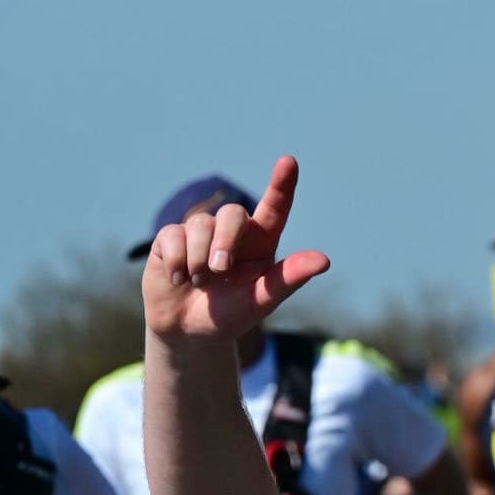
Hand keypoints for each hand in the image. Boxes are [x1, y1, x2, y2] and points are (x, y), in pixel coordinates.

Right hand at [142, 154, 330, 345]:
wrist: (189, 331)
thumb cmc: (231, 314)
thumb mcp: (261, 300)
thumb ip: (289, 278)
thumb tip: (324, 260)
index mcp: (259, 243)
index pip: (274, 209)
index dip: (282, 185)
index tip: (289, 162)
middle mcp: (231, 231)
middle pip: (231, 214)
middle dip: (224, 241)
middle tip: (219, 269)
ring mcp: (199, 231)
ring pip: (199, 225)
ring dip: (198, 260)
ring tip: (199, 283)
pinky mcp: (171, 237)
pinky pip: (173, 236)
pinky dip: (177, 263)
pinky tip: (178, 279)